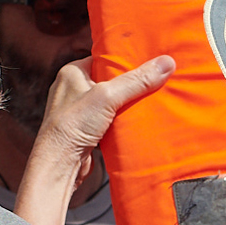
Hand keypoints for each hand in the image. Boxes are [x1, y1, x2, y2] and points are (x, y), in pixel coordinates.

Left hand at [15, 54, 174, 224]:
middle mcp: (73, 89)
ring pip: (111, 102)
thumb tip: (166, 63)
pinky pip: (110, 120)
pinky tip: (138, 121)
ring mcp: (79, 111)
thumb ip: (137, 80)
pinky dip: (122, 121)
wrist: (59, 165)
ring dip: (127, 105)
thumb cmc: (73, 126)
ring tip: (151, 100)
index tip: (148, 61)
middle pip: (110, 81)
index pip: (104, 59)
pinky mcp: (86, 130)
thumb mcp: (108, 96)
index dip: (125, 60)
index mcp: (72, 72)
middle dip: (131, 84)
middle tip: (154, 81)